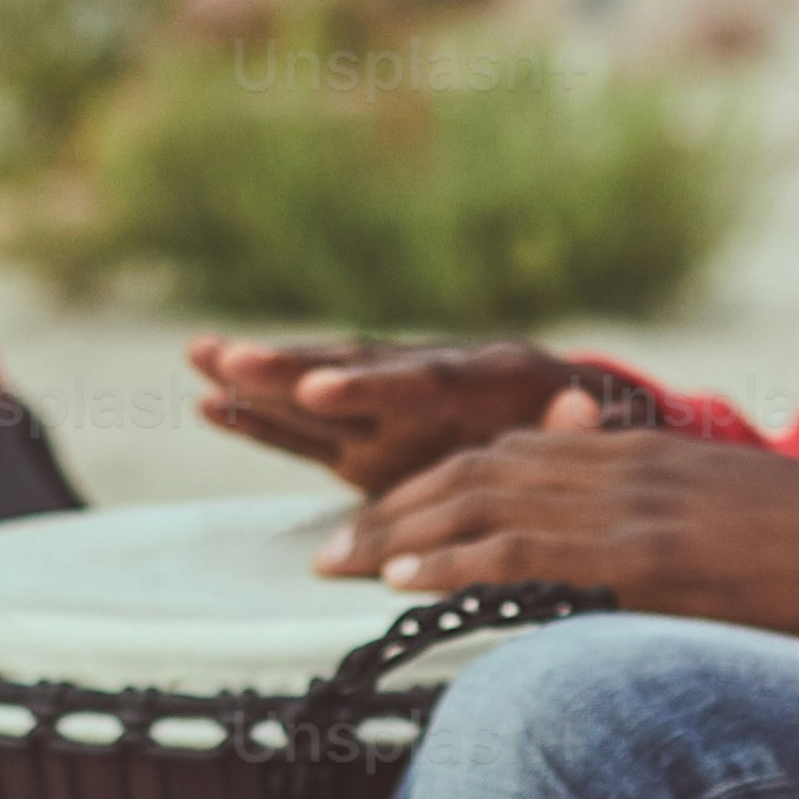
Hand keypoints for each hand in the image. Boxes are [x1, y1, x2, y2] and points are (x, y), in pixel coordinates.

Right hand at [192, 332, 581, 490]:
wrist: (576, 422)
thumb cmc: (593, 430)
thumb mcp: (600, 427)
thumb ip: (585, 421)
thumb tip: (586, 404)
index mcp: (479, 380)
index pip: (419, 382)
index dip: (369, 386)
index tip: (320, 389)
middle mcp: (421, 385)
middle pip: (351, 372)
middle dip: (290, 366)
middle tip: (228, 355)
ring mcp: (387, 415)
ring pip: (315, 391)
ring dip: (259, 376)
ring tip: (198, 353)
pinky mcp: (364, 444)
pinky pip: (304, 431)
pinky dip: (258, 417)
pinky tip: (204, 401)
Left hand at [324, 388, 798, 653]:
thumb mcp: (732, 513)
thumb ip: (662, 514)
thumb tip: (616, 550)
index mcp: (643, 455)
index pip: (512, 455)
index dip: (438, 487)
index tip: (382, 523)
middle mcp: (623, 466)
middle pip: (478, 470)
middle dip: (394, 507)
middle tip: (327, 552)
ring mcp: (632, 508)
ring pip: (483, 502)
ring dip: (397, 532)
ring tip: (335, 565)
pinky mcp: (645, 558)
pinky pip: (526, 551)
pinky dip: (454, 560)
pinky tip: (402, 579)